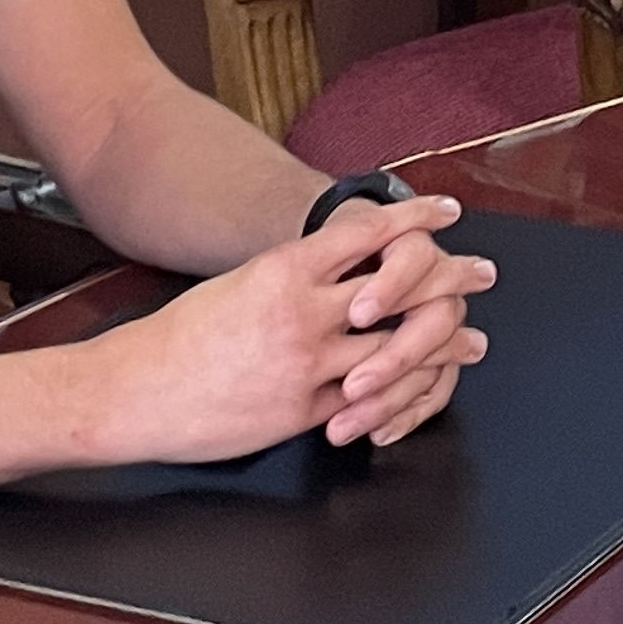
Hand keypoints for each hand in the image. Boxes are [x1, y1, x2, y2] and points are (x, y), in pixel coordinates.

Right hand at [110, 196, 495, 460]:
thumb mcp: (243, 284)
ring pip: (398, 350)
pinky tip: (422, 386)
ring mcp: (308, 366)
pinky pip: (370, 402)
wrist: (139, 391)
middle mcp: (305, 314)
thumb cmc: (186, 336)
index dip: (416, 219)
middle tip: (483, 271)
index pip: (368, 233)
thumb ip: (296, 276)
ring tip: (471, 337)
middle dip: (451, 278)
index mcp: (285, 271)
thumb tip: (343, 265)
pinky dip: (402, 392)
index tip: (448, 211)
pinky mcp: (306, 412)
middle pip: (401, 289)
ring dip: (443, 342)